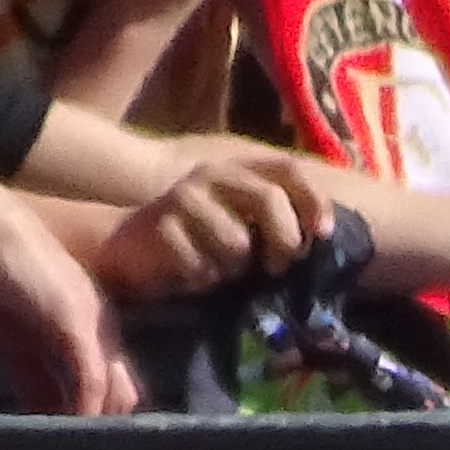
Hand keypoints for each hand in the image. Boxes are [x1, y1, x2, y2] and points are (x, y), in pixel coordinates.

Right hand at [0, 173, 142, 411]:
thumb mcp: (13, 343)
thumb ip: (35, 382)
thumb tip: (47, 421)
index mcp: (92, 329)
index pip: (114, 386)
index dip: (100, 420)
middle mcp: (103, 327)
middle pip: (124, 394)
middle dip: (107, 431)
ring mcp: (95, 323)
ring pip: (116, 391)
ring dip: (98, 428)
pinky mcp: (76, 321)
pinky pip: (92, 378)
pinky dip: (85, 411)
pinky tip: (72, 434)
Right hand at [86, 138, 321, 291]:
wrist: (126, 242)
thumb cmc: (196, 239)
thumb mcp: (239, 222)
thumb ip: (274, 220)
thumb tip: (320, 240)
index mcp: (237, 171)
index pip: (286, 169)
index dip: (313, 199)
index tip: (323, 234)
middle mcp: (212, 174)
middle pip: (270, 200)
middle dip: (285, 241)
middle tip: (277, 267)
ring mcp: (184, 196)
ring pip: (238, 244)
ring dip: (234, 269)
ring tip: (217, 269)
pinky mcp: (161, 224)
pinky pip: (203, 266)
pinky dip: (202, 280)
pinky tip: (189, 275)